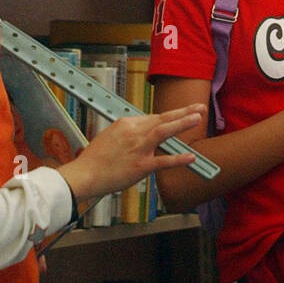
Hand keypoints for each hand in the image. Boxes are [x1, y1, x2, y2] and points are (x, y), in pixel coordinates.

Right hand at [57, 105, 202, 200]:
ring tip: (198, 119)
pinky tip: (191, 157)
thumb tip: (141, 134)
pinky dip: (178, 159)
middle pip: (162, 118)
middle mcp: (133, 132)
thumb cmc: (94, 159)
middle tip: (199, 107)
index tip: (179, 116)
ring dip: (183, 124)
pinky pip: (163, 161)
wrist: (84, 175)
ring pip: (165, 131)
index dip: (168, 119)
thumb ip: (128, 133)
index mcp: (125, 123)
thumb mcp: (109, 137)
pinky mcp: (141, 166)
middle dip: (183, 112)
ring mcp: (138, 148)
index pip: (152, 118)